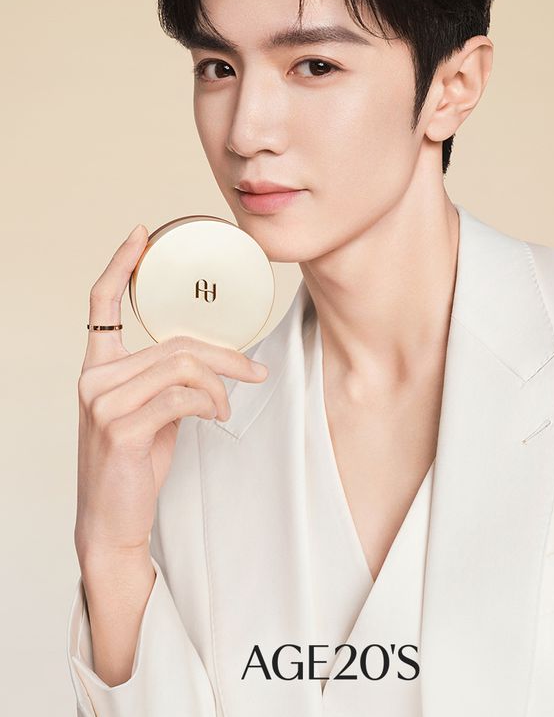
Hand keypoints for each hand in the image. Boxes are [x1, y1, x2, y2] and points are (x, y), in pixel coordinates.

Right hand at [74, 223, 268, 563]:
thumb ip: (163, 382)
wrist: (112, 523)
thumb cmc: (133, 467)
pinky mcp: (121, 427)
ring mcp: (103, 402)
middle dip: (225, 355)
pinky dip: (210, 403)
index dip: (120, 265)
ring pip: (183, 366)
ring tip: (227, 405)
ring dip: (220, 384)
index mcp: (97, 370)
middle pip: (174, 343)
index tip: (143, 236)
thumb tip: (209, 362)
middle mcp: (93, 379)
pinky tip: (216, 416)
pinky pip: (182, 397)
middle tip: (254, 370)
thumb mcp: (147, 415)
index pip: (100, 305)